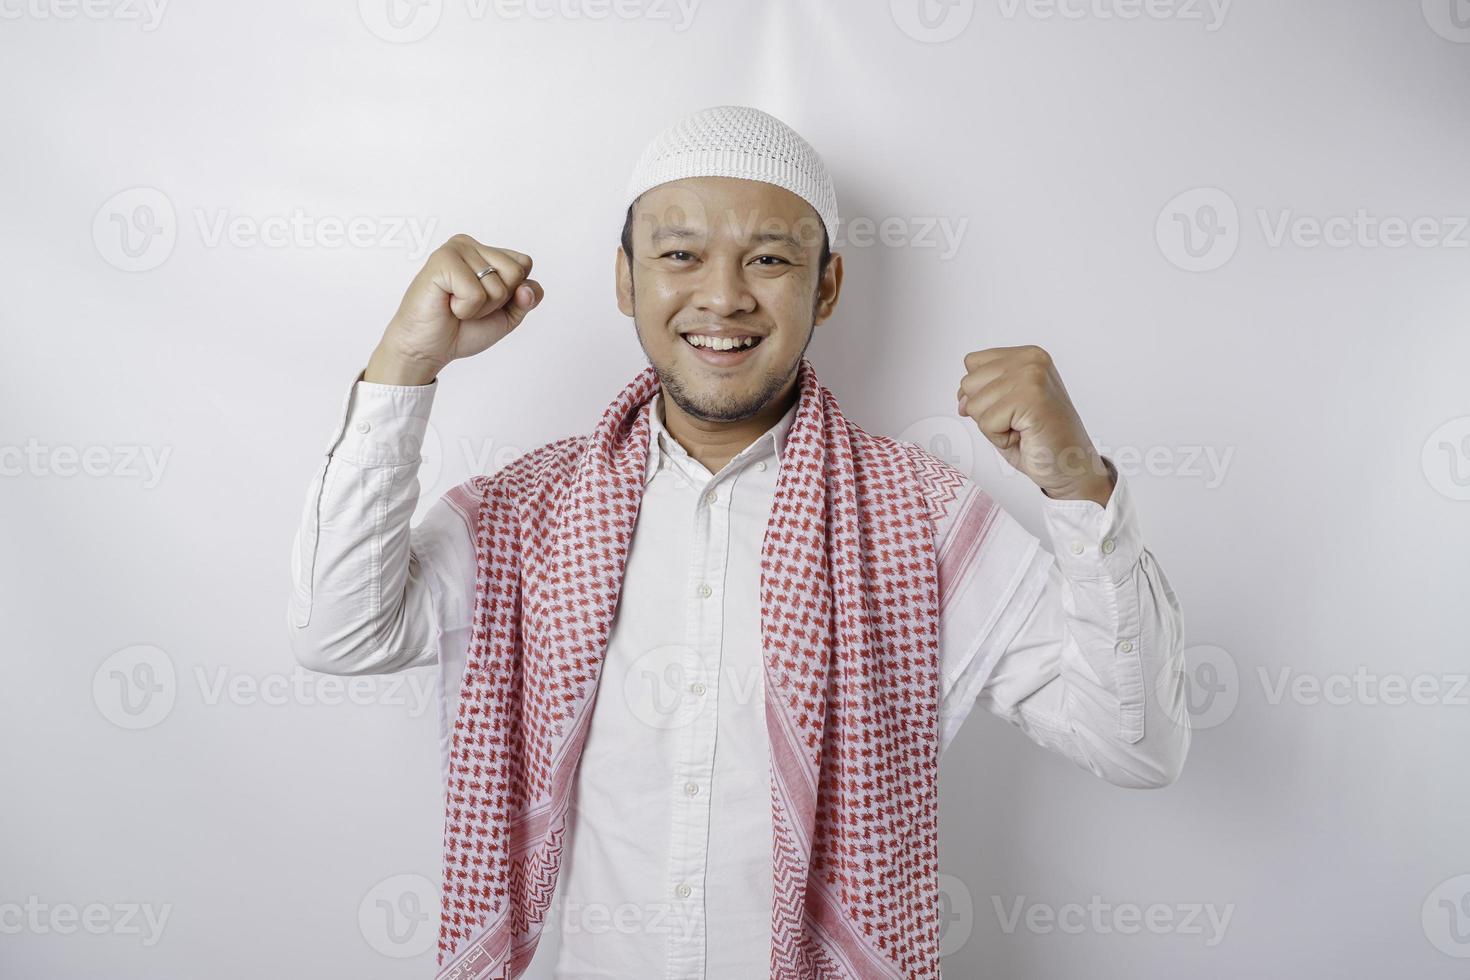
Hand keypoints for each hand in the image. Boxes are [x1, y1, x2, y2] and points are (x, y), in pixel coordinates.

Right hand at [365, 234, 542, 384]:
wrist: (428, 348)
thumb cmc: (462, 329)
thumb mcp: (507, 316)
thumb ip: (526, 299)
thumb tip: (527, 288)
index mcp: (485, 251)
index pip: (524, 264)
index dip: (513, 293)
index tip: (485, 302)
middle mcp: (470, 244)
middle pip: (516, 272)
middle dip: (497, 301)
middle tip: (468, 305)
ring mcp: (455, 249)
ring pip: (498, 285)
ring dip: (479, 307)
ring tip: (455, 306)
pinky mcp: (442, 261)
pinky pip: (476, 293)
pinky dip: (465, 309)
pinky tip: (447, 305)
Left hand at [956, 345, 1114, 505]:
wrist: (1071, 466)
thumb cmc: (1039, 440)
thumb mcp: (1002, 408)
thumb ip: (981, 394)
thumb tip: (961, 398)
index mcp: (1026, 355)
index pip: (972, 364)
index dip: (980, 394)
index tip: (1009, 409)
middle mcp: (1031, 360)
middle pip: (969, 382)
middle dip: (985, 411)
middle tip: (1017, 422)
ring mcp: (1032, 376)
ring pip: (974, 404)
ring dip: (994, 426)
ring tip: (1022, 429)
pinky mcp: (1031, 398)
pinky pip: (987, 422)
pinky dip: (1000, 438)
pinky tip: (1025, 436)